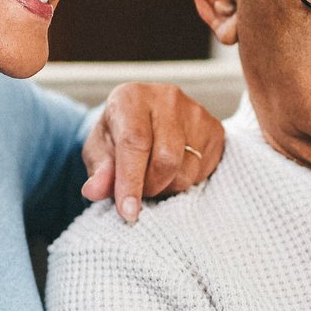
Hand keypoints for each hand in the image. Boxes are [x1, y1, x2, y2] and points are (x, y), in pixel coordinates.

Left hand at [81, 83, 224, 222]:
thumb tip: (94, 190)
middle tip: (139, 190)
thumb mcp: (99, 151)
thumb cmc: (118, 136)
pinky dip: (186, 182)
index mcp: (131, 98)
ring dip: (168, 187)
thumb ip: (99, 171)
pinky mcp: (215, 129)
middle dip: (150, 187)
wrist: (146, 119)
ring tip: (154, 178)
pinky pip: (203, 171)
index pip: (135, 143)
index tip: (128, 212)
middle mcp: (167, 98)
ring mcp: (196, 112)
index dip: (131, 182)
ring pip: (187, 170)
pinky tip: (173, 172)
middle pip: (166, 160)